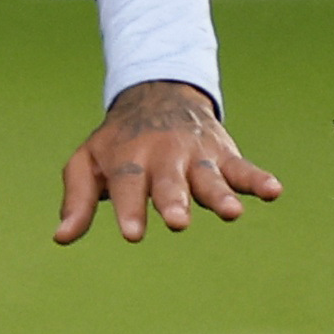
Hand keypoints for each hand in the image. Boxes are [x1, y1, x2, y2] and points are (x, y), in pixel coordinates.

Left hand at [56, 78, 279, 243]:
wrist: (156, 95)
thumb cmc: (117, 142)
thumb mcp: (87, 164)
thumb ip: (76, 201)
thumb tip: (60, 237)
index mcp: (127, 161)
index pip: (126, 186)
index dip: (130, 209)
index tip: (133, 234)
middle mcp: (162, 157)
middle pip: (168, 181)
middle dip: (174, 201)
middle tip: (178, 222)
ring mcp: (196, 156)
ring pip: (209, 177)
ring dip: (220, 194)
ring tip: (232, 213)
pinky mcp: (224, 156)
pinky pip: (244, 168)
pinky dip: (258, 179)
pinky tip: (273, 191)